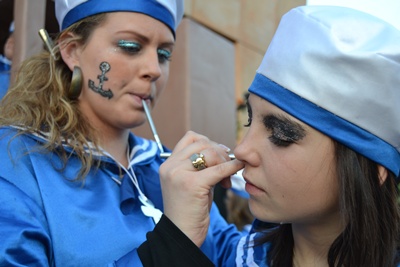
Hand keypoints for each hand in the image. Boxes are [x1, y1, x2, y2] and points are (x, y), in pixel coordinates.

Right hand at [159, 131, 243, 246]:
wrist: (181, 236)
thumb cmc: (190, 211)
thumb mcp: (190, 183)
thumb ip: (199, 166)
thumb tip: (221, 150)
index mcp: (168, 164)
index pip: (190, 138)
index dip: (209, 143)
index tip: (220, 156)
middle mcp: (170, 166)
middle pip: (202, 143)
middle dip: (219, 152)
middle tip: (228, 167)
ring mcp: (178, 174)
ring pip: (209, 152)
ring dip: (224, 161)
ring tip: (227, 178)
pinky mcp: (191, 184)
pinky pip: (218, 169)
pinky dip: (231, 167)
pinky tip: (237, 169)